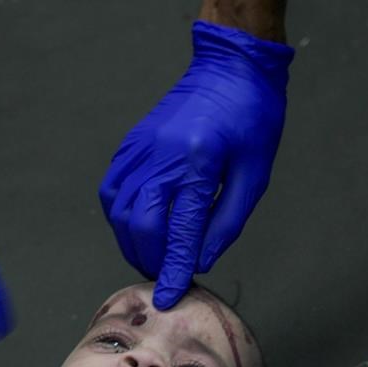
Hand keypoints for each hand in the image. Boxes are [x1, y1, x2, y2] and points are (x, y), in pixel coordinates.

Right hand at [99, 21, 292, 309]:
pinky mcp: (130, 144)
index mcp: (197, 161)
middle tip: (166, 275)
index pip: (178, 229)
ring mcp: (139, 148)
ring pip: (120, 212)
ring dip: (133, 243)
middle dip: (150, 259)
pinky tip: (137, 229)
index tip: (168, 297)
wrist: (229, 69)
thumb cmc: (252, 118)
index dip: (171, 268)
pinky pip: (112, 191)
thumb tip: (199, 260)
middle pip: (140, 224)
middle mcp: (161, 155)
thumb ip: (226, 222)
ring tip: (153, 257)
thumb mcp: (254, 174)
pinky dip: (121, 218)